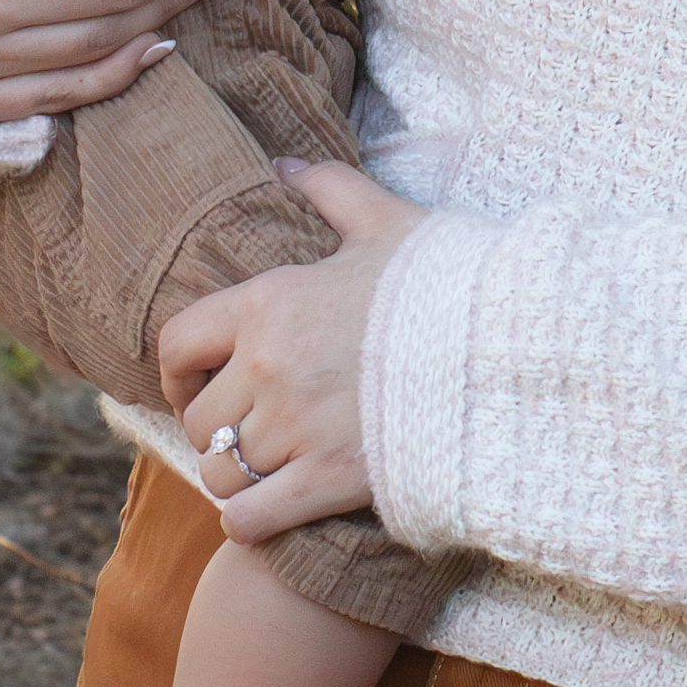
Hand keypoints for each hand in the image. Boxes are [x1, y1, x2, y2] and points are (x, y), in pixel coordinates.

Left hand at [155, 162, 426, 533]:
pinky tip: (270, 511)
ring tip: (263, 471)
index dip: (176, 374)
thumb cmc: (446, 282)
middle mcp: (270, 366)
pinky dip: (249, 521)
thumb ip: (328, 189)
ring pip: (219, 472)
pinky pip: (249, 518)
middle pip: (199, 419)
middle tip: (247, 432)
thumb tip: (282, 165)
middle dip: (217, 429)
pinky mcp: (330, 479)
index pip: (177, 344)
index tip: (194, 387)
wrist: (510, 344)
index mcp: (269, 302)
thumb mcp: (386, 222)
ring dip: (235, 476)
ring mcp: (297, 427)